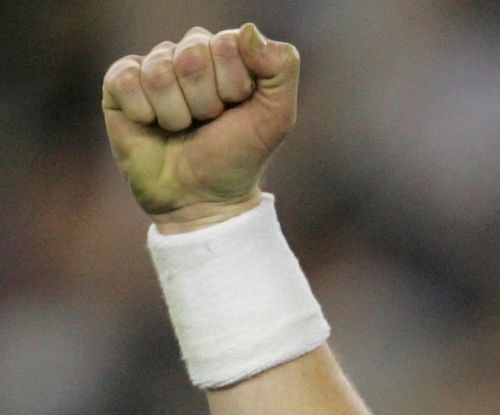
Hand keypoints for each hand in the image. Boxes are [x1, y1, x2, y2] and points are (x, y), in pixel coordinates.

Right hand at [101, 23, 298, 229]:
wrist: (201, 202)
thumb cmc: (236, 159)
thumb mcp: (276, 119)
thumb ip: (281, 70)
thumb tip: (248, 30)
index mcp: (225, 54)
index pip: (225, 44)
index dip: (232, 85)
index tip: (235, 110)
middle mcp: (187, 54)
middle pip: (191, 55)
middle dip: (204, 102)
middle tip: (207, 124)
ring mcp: (152, 68)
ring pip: (160, 72)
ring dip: (176, 114)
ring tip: (181, 129)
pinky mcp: (120, 84)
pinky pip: (126, 79)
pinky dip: (143, 112)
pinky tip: (151, 125)